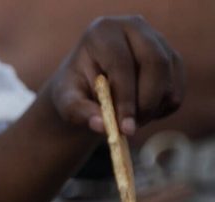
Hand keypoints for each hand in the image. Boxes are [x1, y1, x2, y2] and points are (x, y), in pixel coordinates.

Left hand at [46, 16, 183, 136]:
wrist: (88, 83)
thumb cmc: (75, 89)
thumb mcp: (67, 102)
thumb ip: (80, 112)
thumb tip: (101, 126)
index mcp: (103, 32)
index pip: (121, 63)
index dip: (125, 97)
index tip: (125, 128)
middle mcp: (134, 28)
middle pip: (154, 62)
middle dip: (146, 102)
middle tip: (131, 129)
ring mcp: (157, 41)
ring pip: (169, 77)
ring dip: (153, 107)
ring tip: (129, 123)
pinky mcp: (172, 58)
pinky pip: (176, 88)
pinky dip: (162, 109)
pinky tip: (139, 115)